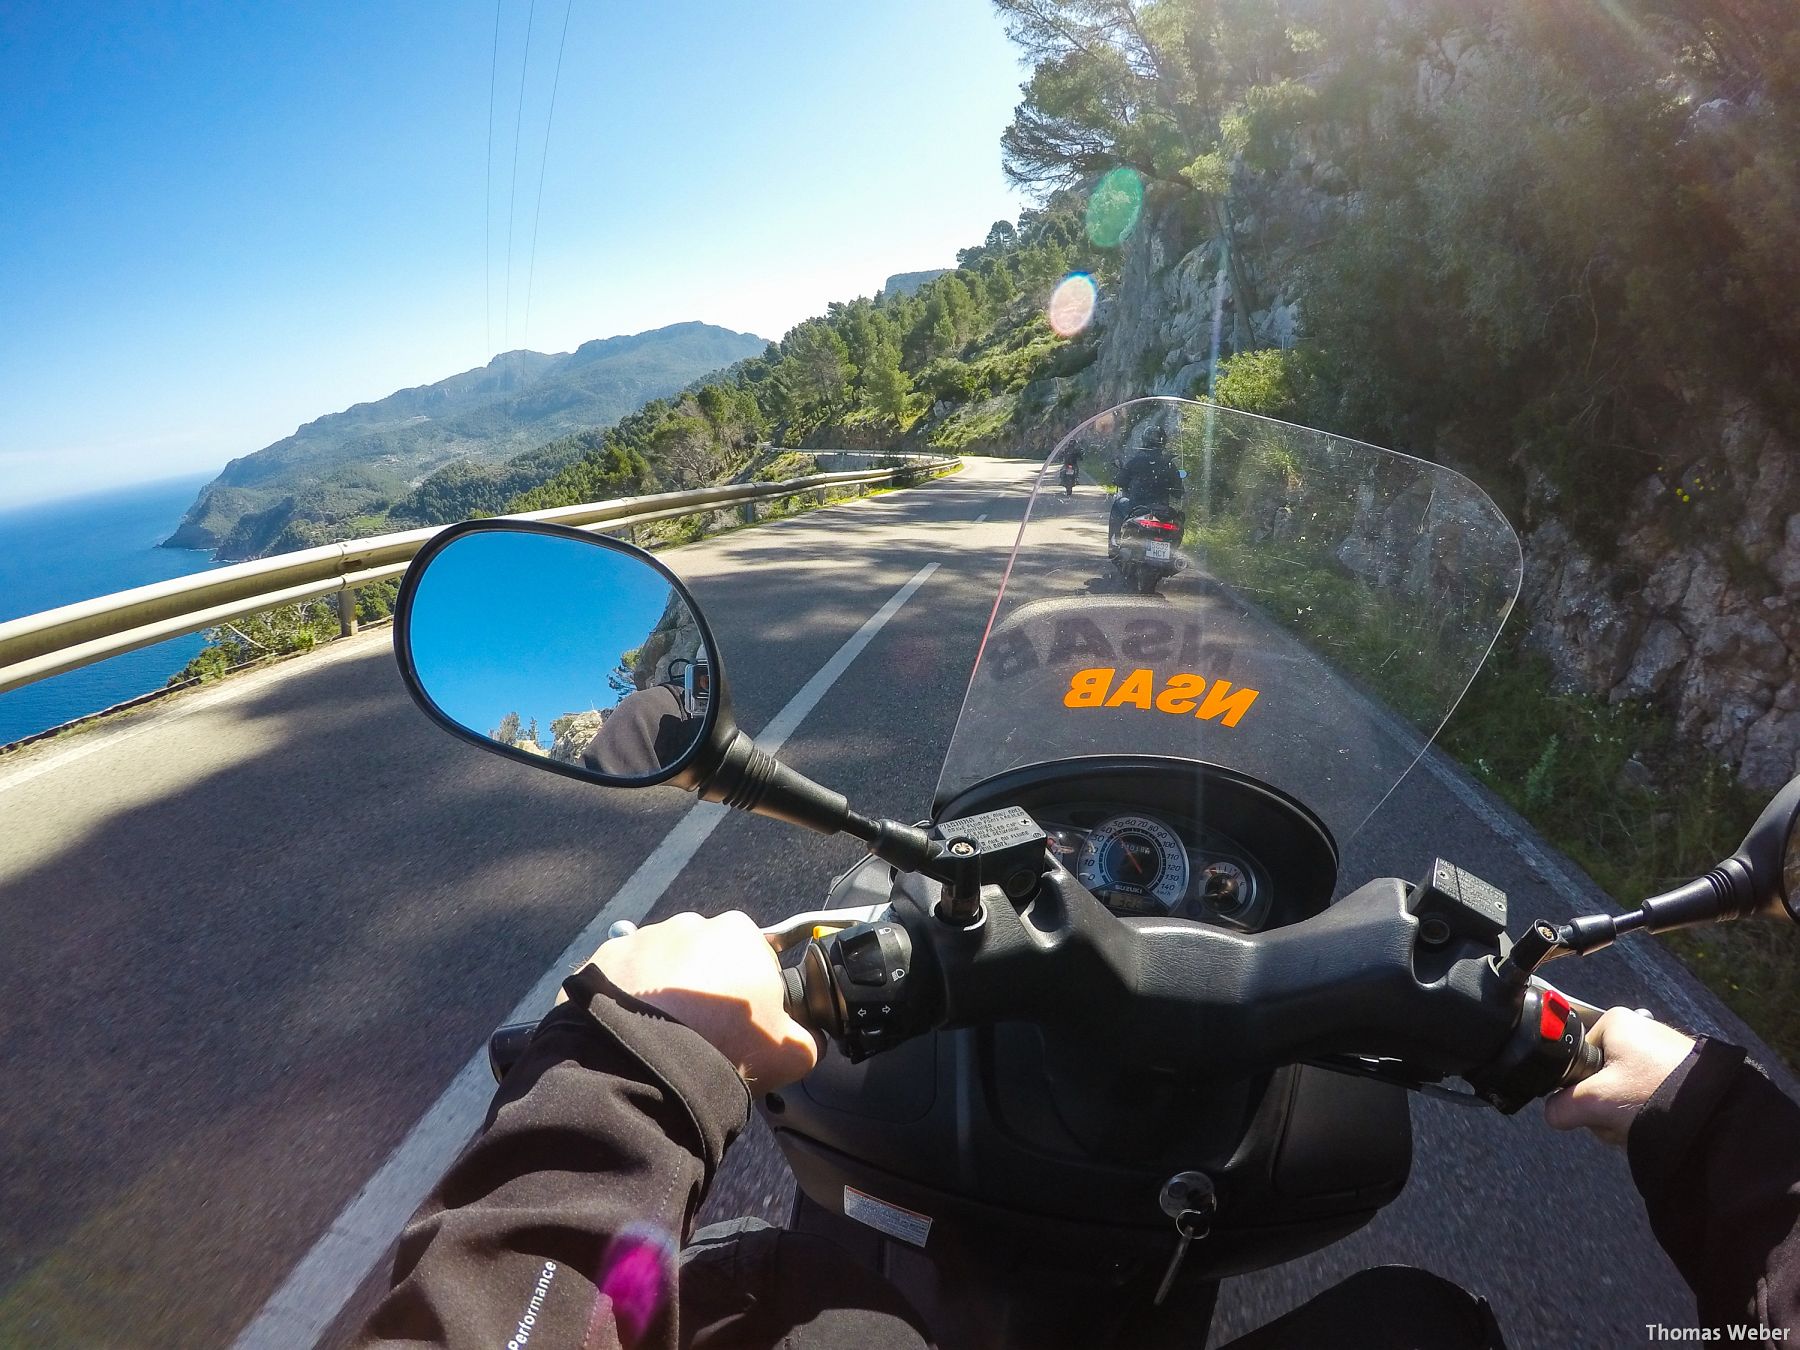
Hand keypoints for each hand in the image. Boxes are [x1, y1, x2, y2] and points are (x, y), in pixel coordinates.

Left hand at [571, 911, 818, 1087]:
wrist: (648, 1067)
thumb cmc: (727, 1048)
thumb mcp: (791, 1051)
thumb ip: (806, 1038)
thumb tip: (808, 1040)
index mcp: (739, 932)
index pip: (753, 957)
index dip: (750, 993)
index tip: (741, 1025)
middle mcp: (688, 923)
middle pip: (702, 956)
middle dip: (702, 986)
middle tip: (700, 1032)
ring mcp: (639, 938)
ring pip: (658, 966)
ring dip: (661, 992)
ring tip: (660, 1036)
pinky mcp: (599, 960)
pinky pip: (619, 980)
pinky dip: (624, 1001)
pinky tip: (630, 1034)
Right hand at [1543, 1007, 1696, 1145]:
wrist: (1715, 1112)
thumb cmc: (1655, 1092)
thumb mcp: (1595, 1101)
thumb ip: (1561, 1107)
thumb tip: (1554, 1113)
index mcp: (1616, 1022)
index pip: (1577, 1056)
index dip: (1579, 1086)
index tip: (1593, 1102)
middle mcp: (1639, 1029)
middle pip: (1600, 1074)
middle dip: (1605, 1104)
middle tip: (1618, 1116)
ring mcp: (1662, 1050)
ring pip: (1623, 1087)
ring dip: (1625, 1112)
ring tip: (1640, 1121)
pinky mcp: (1681, 1072)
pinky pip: (1648, 1093)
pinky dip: (1648, 1110)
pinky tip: (1658, 1121)